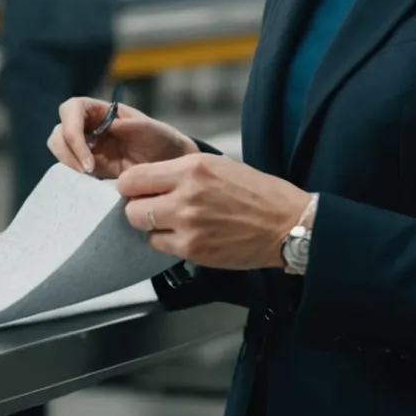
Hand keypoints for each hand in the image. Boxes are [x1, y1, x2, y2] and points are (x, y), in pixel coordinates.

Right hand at [48, 98, 197, 179]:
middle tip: (88, 171)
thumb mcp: (151, 130)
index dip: (73, 129)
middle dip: (68, 150)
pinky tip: (90, 183)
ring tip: (89, 177)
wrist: (169, 165)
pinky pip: (70, 167)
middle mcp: (89, 126)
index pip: (73, 109)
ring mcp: (87, 147)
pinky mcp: (88, 166)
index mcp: (102, 111)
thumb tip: (107, 126)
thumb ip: (131, 126)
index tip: (89, 155)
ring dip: (68, 162)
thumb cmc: (162, 140)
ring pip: (60, 148)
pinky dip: (73, 174)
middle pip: (60, 130)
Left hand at [118, 155, 311, 270]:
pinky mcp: (194, 250)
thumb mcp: (216, 164)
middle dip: (138, 207)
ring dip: (152, 226)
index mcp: (190, 169)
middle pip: (132, 208)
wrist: (286, 222)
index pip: (132, 179)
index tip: (135, 188)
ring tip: (171, 221)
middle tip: (152, 206)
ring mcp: (189, 226)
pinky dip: (167, 242)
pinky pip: (160, 247)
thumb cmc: (255, 191)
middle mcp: (186, 196)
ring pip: (144, 229)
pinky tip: (185, 234)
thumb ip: (178, 171)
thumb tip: (147, 179)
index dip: (130, 185)